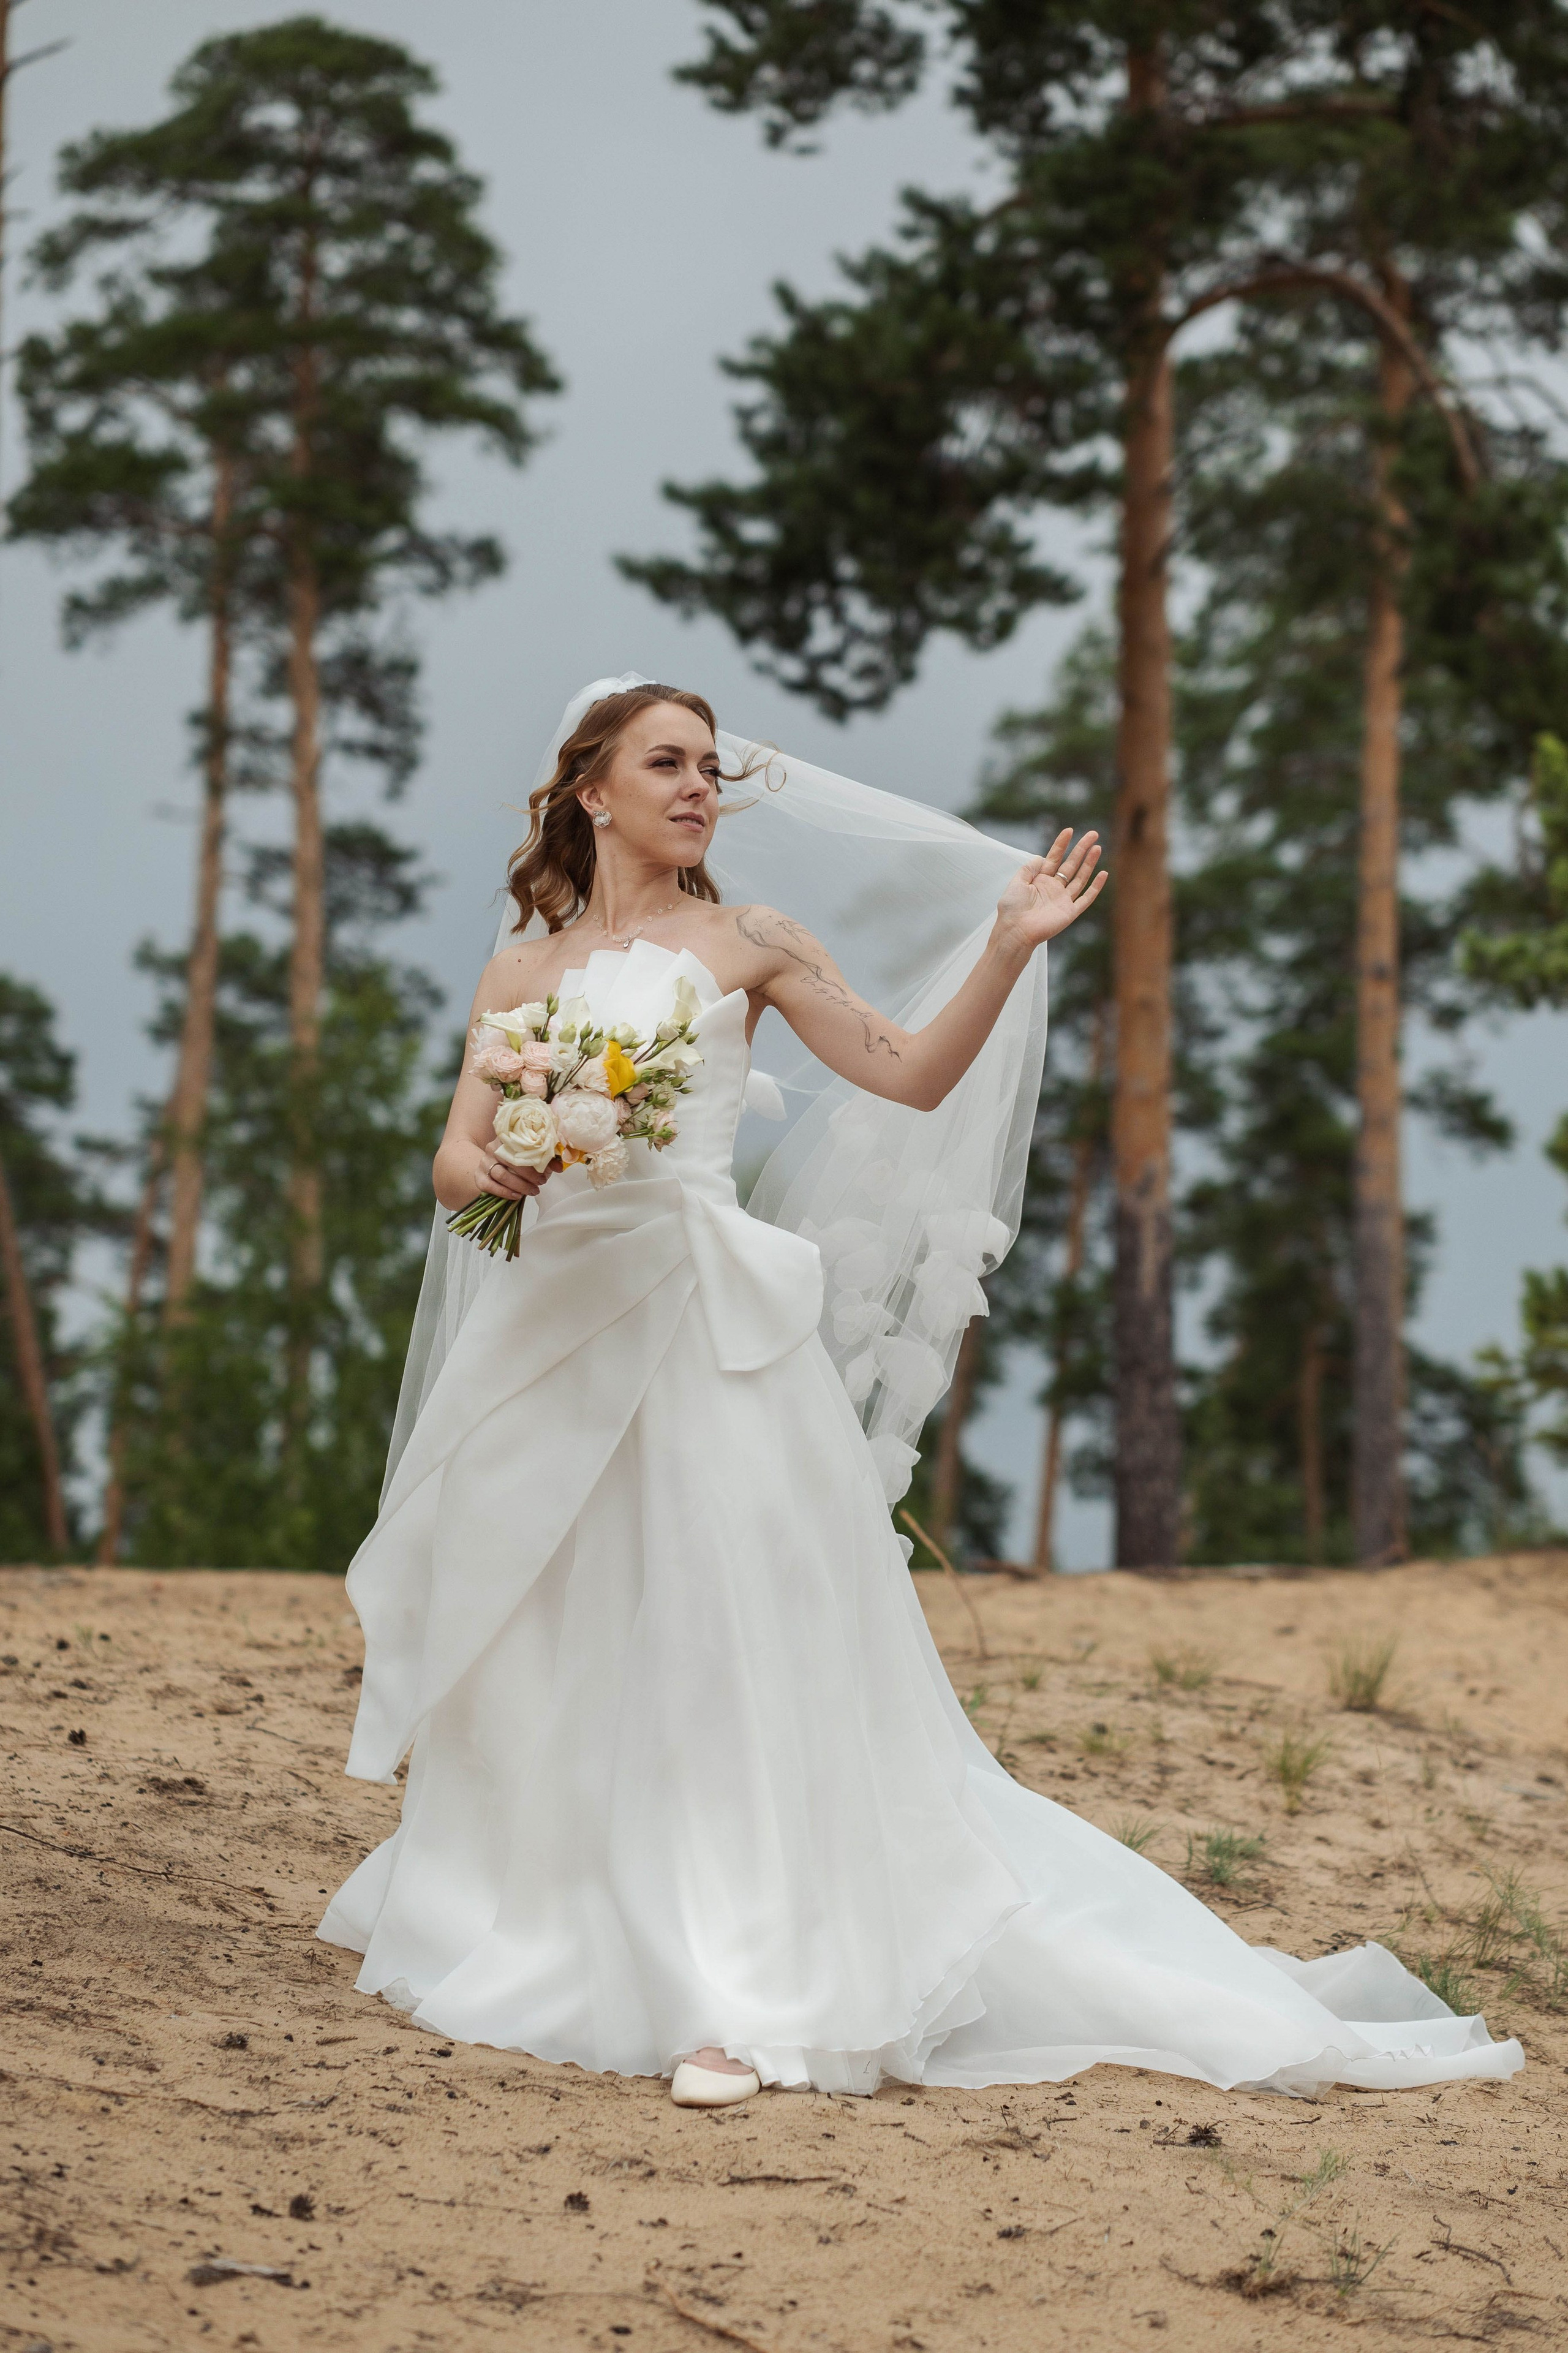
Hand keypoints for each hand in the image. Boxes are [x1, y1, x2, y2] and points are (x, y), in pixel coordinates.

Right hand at [466, 1140, 560, 1202]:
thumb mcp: (532, 1156)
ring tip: (533, 1191)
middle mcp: (493, 1148)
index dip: (536, 1158)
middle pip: (512, 1162)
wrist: (492, 1163)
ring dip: (520, 1185)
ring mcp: (484, 1162)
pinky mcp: (479, 1176)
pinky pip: (489, 1186)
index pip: (521, 1145)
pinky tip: (517, 1196)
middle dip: (530, 1175)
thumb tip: (559, 1167)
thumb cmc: (516, 1159)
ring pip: (502, 1174)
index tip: (548, 1170)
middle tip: (541, 1182)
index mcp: (507, 1137)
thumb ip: (546, 1158)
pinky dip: (504, 1192)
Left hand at [994, 829, 1106, 951]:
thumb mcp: (1016, 883)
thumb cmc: (1012, 909)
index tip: (1069, 830)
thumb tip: (1041, 857)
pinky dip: (1096, 887)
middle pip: (1071, 865)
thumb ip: (1029, 868)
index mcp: (1040, 880)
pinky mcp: (1070, 912)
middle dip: (1081, 849)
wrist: (1015, 931)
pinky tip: (1103, 873)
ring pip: (1080, 878)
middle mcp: (1053, 888)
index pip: (1054, 858)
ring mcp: (1063, 900)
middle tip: (1093, 834)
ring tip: (1097, 848)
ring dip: (1089, 863)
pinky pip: (1086, 898)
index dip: (1061, 844)